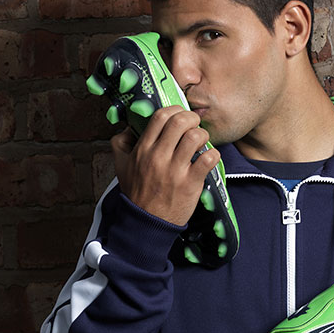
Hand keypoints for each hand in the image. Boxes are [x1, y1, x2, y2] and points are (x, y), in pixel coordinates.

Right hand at [111, 106, 220, 225]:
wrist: (146, 222)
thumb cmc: (137, 193)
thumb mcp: (120, 165)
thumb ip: (121, 143)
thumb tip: (130, 126)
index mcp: (143, 149)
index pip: (160, 116)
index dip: (175, 110)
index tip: (180, 115)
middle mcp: (158, 156)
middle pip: (180, 121)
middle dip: (192, 118)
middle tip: (194, 125)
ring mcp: (175, 170)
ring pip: (195, 137)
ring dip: (203, 135)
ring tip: (201, 142)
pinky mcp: (190, 183)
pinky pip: (208, 159)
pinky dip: (213, 154)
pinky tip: (208, 158)